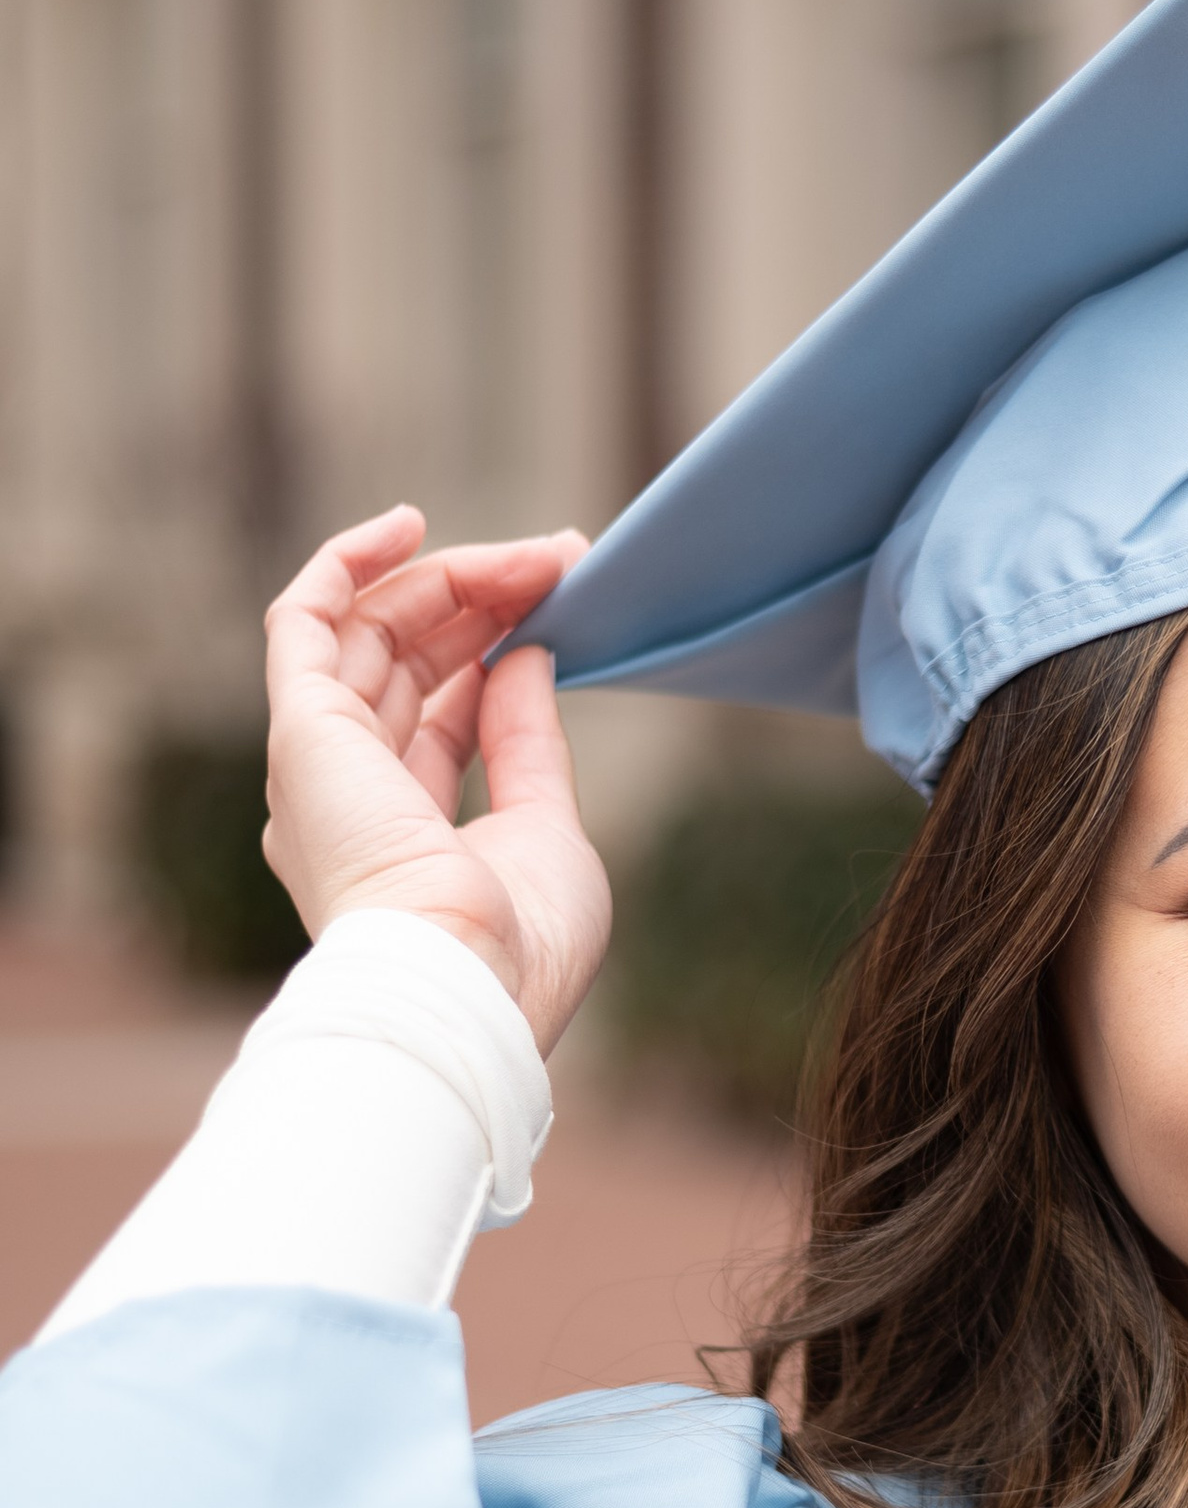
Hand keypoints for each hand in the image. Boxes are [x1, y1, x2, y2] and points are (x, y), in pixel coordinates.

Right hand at [262, 508, 612, 1057]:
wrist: (467, 982)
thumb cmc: (517, 944)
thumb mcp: (547, 827)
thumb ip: (528, 743)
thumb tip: (525, 658)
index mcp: (400, 837)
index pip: (442, 717)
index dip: (500, 655)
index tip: (565, 606)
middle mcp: (346, 797)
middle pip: (407, 666)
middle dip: (486, 605)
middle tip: (562, 562)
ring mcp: (318, 763)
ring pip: (370, 633)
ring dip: (451, 579)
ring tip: (535, 554)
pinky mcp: (302, 729)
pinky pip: (303, 620)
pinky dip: (347, 563)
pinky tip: (405, 525)